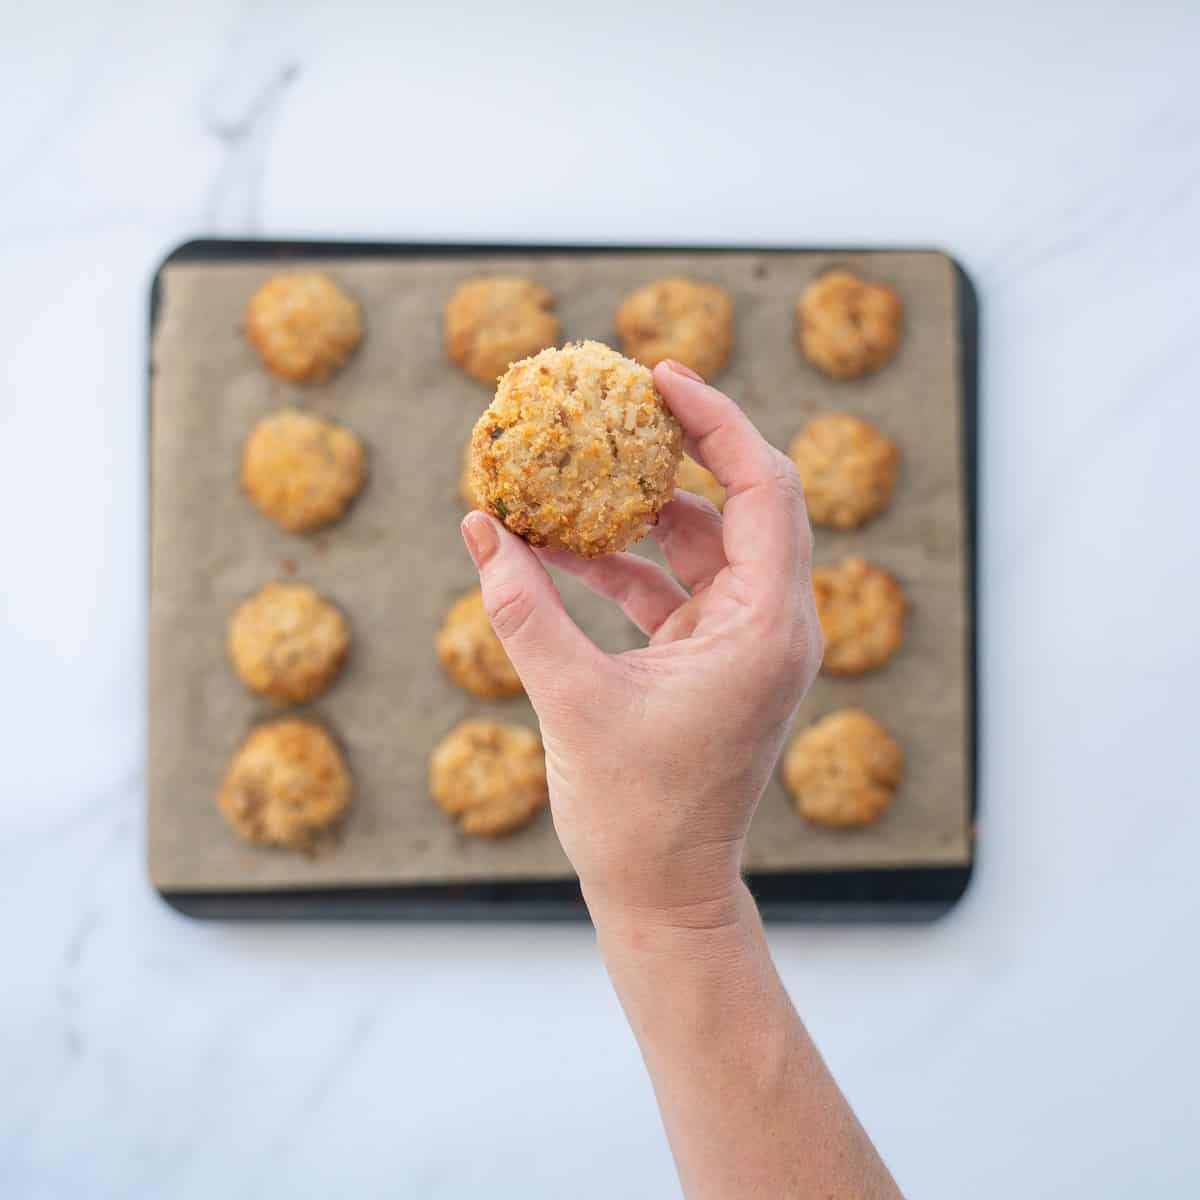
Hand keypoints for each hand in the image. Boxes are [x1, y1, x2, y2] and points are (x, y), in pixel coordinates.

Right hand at [460, 360, 821, 925]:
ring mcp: (741, 643)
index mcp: (765, 627)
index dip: (716, 421)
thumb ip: (523, 609)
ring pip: (699, 545)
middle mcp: (769, 626)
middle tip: (617, 404)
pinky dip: (620, 566)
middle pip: (738, 503)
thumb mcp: (571, 700)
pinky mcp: (710, 661)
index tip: (658, 375)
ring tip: (565, 479)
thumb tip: (478, 527)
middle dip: (676, 451)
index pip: (762, 488)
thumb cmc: (634, 814)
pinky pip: (670, 588)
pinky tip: (555, 550)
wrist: (662, 895)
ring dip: (633, 515)